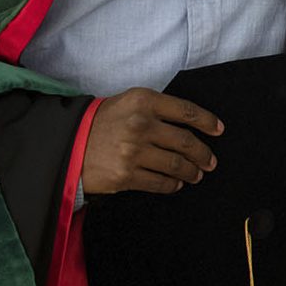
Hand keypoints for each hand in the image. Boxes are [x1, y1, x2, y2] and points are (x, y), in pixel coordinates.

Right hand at [81, 88, 223, 194]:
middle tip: (210, 161)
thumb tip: (190, 124)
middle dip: (203, 154)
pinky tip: (176, 184)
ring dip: (191, 172)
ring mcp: (133, 151)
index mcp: (143, 101)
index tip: (218, 130)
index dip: (207, 122)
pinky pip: (160, 182)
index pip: (186, 111)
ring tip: (196, 175)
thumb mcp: (128, 102)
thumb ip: (157, 108)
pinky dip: (173, 185)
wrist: (67, 144)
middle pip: (186, 142)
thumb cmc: (102, 122)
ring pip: (176, 165)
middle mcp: (140, 124)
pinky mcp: (126, 175)